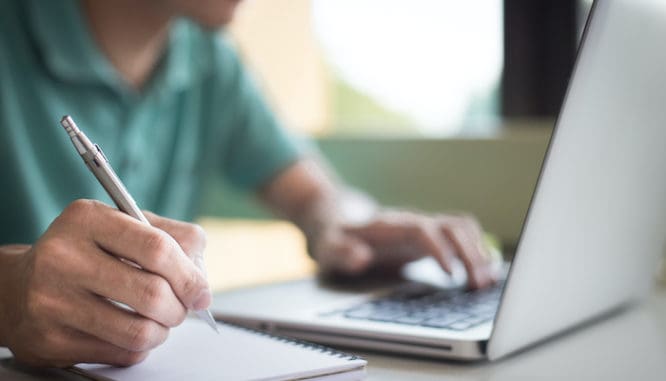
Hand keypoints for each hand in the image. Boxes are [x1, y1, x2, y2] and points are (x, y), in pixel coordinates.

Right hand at [0, 200, 210, 366]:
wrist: (19, 288)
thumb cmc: (86, 254)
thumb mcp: (125, 227)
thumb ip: (173, 239)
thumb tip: (201, 281)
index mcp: (87, 219)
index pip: (158, 248)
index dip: (190, 276)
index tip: (201, 292)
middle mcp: (63, 257)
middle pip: (152, 293)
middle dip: (180, 308)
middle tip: (181, 308)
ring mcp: (52, 301)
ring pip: (138, 331)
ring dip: (162, 331)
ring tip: (159, 322)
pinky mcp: (50, 340)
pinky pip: (120, 353)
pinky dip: (138, 347)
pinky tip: (129, 331)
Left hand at [309, 210, 496, 288]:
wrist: (338, 221)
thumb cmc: (334, 238)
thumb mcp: (328, 247)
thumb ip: (341, 251)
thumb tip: (361, 257)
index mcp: (390, 225)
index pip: (422, 229)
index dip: (440, 249)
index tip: (451, 274)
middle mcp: (413, 222)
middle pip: (451, 227)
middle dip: (469, 253)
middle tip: (479, 285)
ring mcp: (424, 229)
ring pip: (462, 229)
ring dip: (478, 252)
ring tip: (487, 282)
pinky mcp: (431, 238)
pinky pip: (462, 237)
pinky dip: (478, 251)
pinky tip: (487, 273)